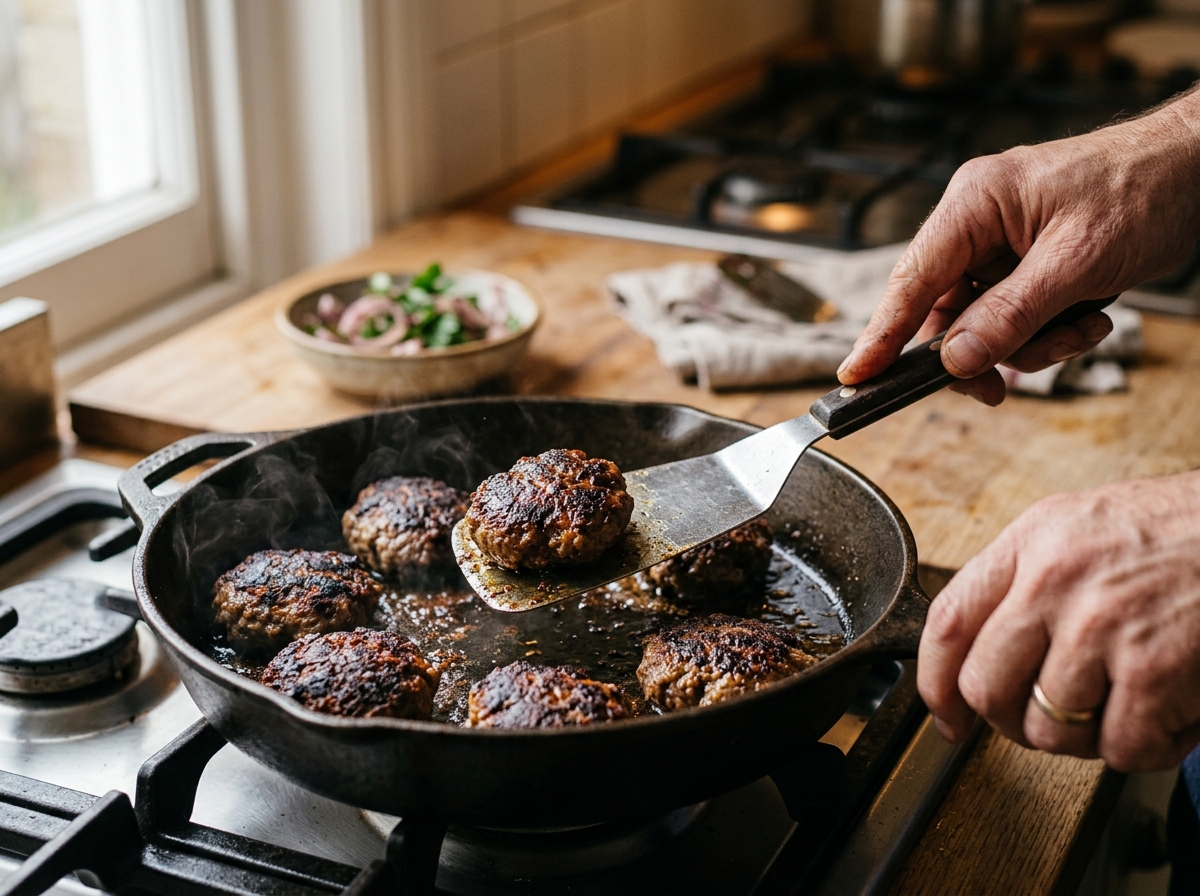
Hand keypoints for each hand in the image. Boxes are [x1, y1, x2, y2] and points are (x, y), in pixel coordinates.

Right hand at [838, 87, 1199, 404]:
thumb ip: (1010, 315)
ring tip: (1078, 330)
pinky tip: (1087, 318)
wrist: (1199, 167)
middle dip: (981, 351)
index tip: (855, 376)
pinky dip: (1048, 332)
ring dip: (1028, 344)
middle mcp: (978, 223)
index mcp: (975, 203)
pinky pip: (1015, 317)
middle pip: (945, 311)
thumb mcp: (1077, 262)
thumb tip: (956, 359)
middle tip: (1000, 390)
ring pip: (983, 323)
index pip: (912, 279)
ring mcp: (1002, 244)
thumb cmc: (1144, 188)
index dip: (881, 334)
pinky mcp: (1027, 263)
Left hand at [920, 473, 1199, 770]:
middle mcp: (1054, 581)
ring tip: (1124, 705)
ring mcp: (1100, 626)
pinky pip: (1121, 748)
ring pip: (1049, 730)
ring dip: (1087, 737)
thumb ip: (1027, 579)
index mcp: (1031, 542)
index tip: (945, 715)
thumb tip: (985, 649)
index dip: (935, 683)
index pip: (948, 622)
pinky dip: (1148, 747)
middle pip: (986, 687)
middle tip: (1047, 719)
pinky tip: (1169, 714)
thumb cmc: (1184, 530)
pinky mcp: (1153, 669)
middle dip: (1011, 721)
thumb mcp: (1082, 526)